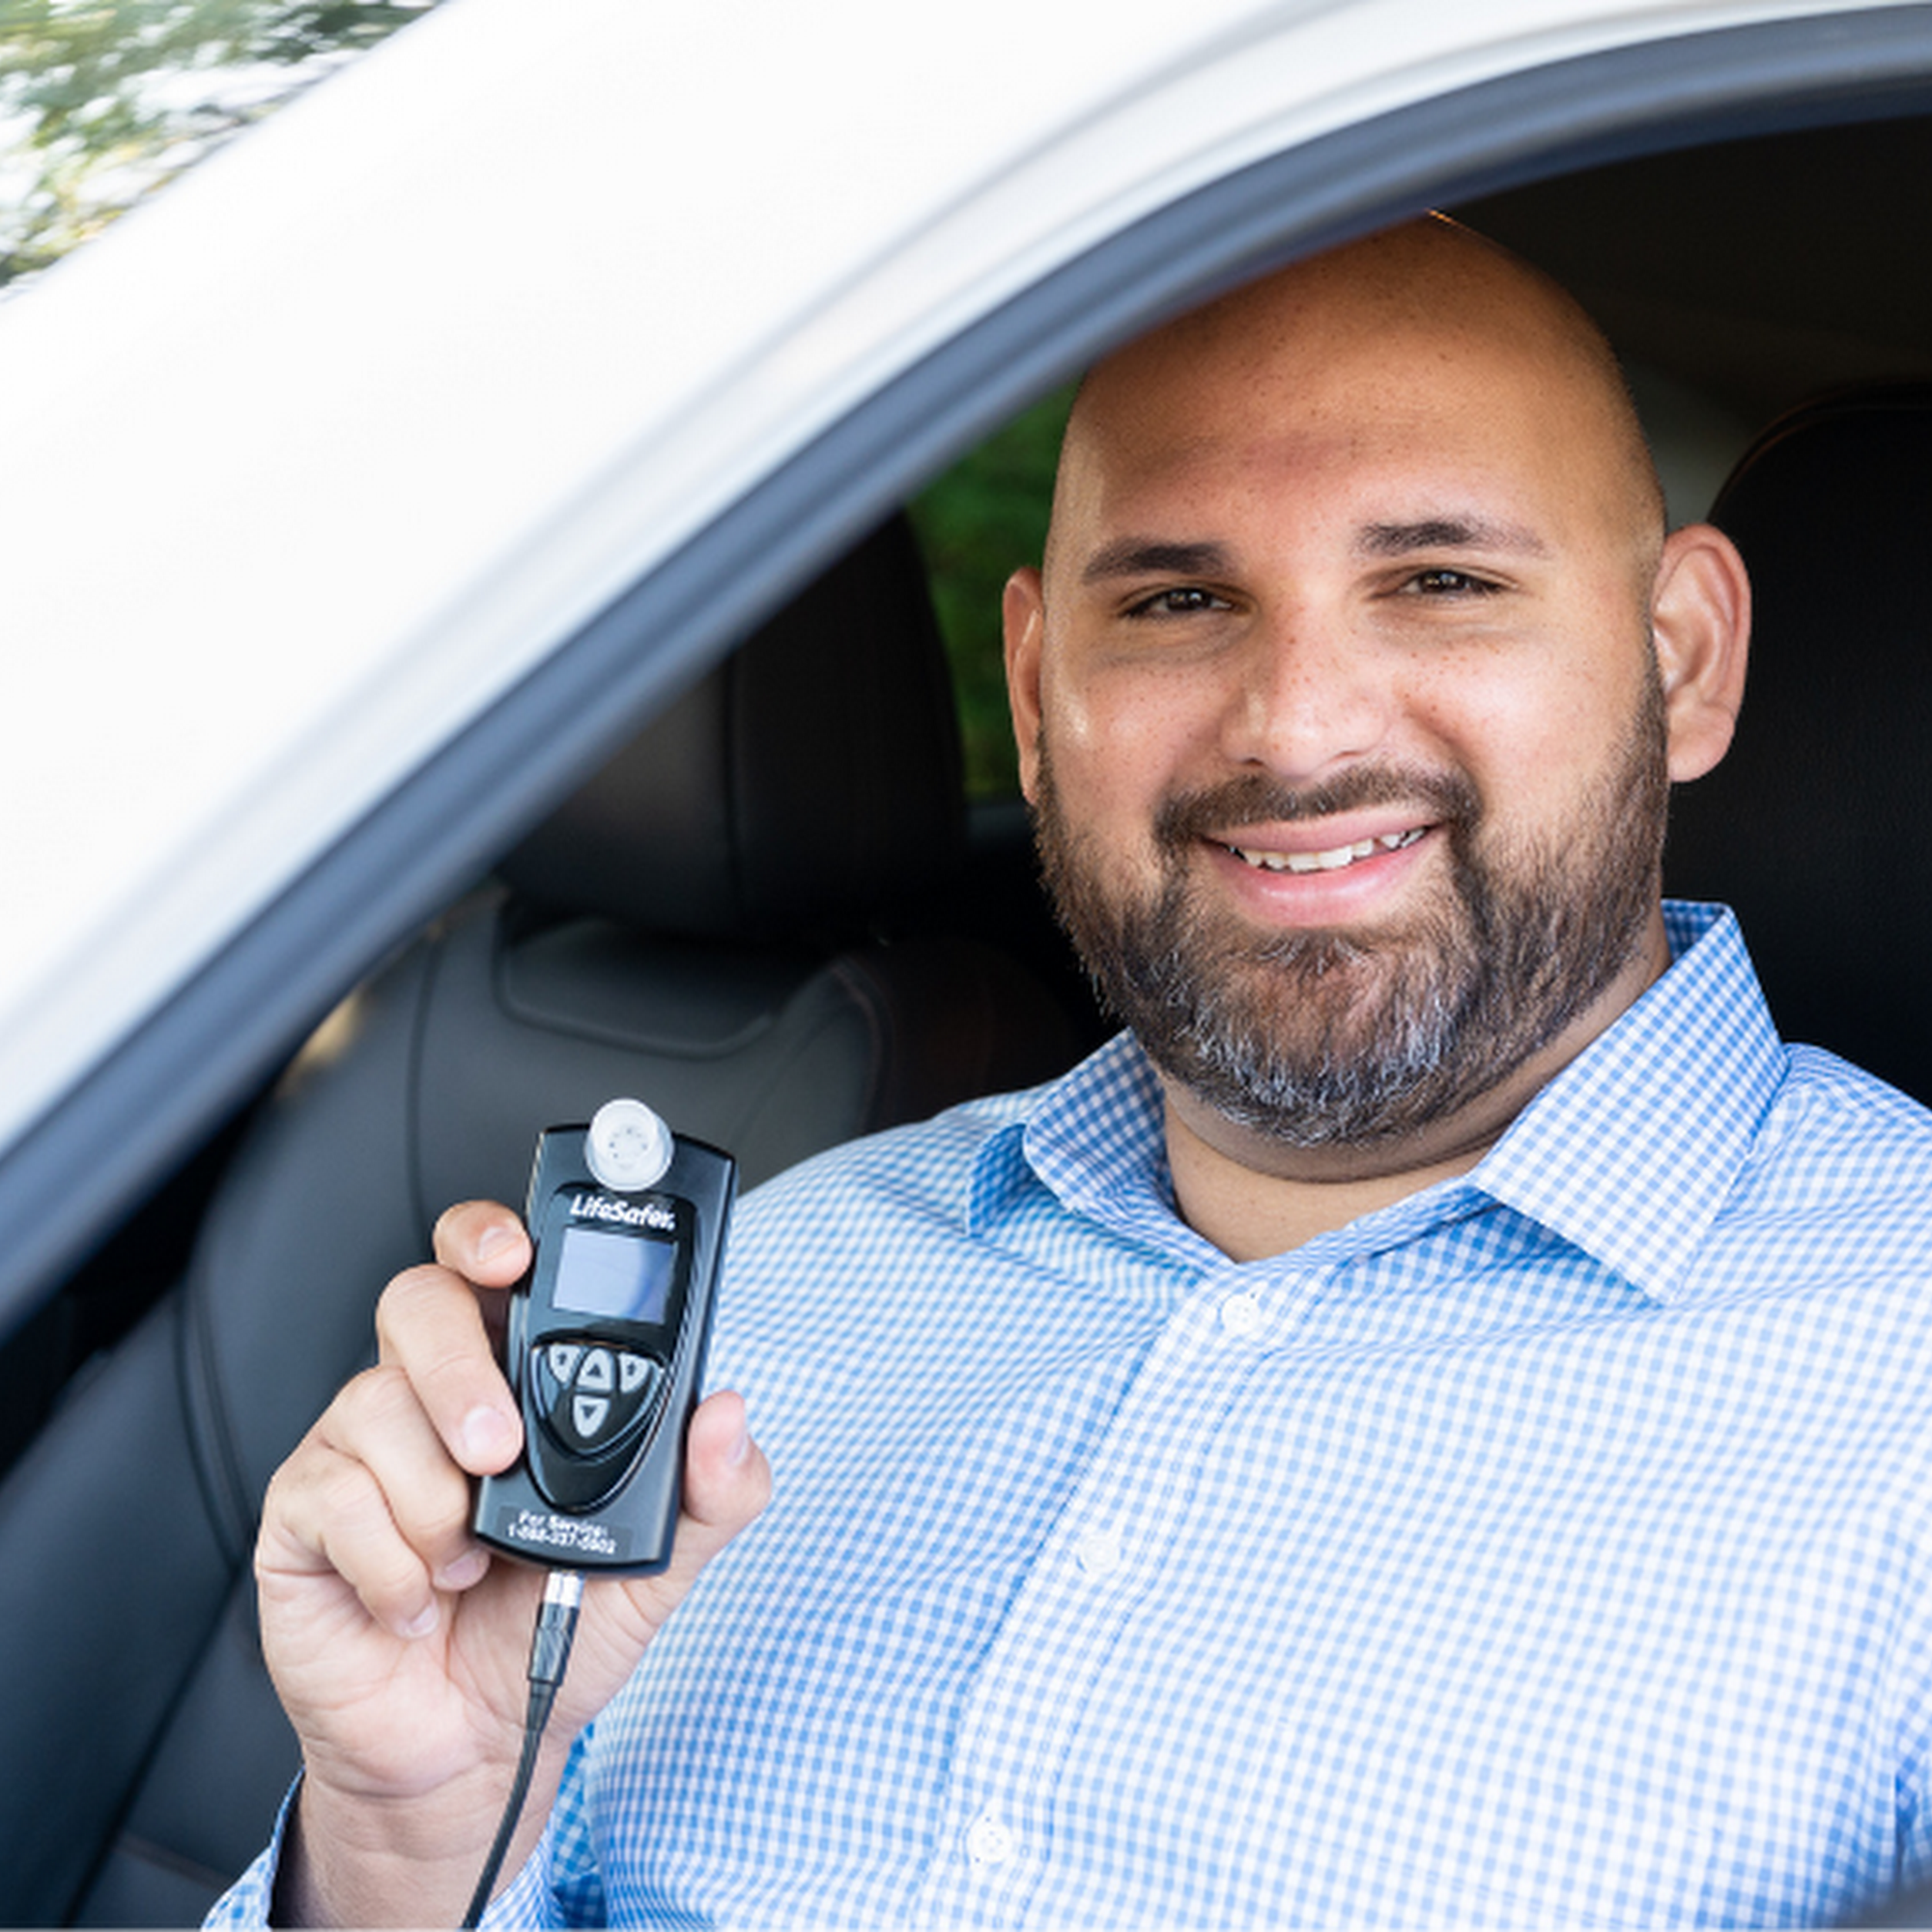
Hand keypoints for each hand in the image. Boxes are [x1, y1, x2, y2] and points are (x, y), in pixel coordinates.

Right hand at [254, 1200, 770, 1931]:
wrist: (475, 1747)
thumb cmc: (557, 1626)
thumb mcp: (660, 1561)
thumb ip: (712, 1487)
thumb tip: (728, 1414)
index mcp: (515, 1373)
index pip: (487, 1262)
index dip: (490, 1235)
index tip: (515, 1254)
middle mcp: (431, 1391)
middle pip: (416, 1303)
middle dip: (459, 1370)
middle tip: (499, 1452)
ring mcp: (357, 1446)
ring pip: (375, 1407)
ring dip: (438, 1505)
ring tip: (471, 1563)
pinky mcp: (303, 1514)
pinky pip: (335, 1500)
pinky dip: (394, 1565)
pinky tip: (421, 1600)